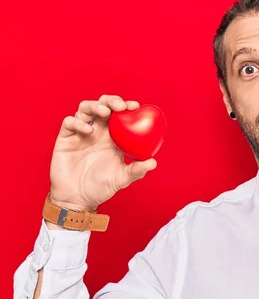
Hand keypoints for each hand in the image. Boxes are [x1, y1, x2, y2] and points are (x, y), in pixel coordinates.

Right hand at [49, 94, 157, 211]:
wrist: (78, 198)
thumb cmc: (101, 188)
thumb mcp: (122, 178)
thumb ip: (137, 170)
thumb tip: (153, 162)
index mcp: (113, 136)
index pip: (120, 114)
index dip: (127, 106)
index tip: (136, 106)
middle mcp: (97, 131)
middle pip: (103, 105)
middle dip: (111, 100)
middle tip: (120, 106)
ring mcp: (80, 132)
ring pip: (85, 109)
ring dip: (95, 106)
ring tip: (104, 112)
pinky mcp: (65, 138)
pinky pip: (69, 122)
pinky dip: (78, 121)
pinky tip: (88, 130)